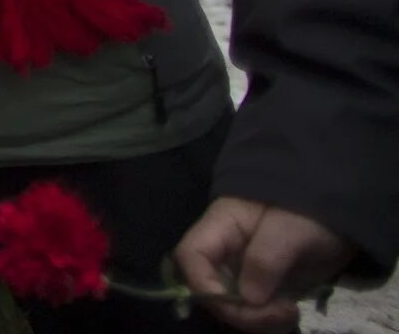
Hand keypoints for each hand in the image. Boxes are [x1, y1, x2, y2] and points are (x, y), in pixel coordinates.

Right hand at [176, 197, 354, 330]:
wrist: (340, 214)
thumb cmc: (310, 211)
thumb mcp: (289, 231)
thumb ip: (265, 260)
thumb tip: (248, 298)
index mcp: (221, 227)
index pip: (191, 256)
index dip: (203, 284)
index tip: (240, 304)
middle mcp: (225, 252)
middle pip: (209, 288)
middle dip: (239, 310)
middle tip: (280, 314)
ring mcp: (244, 271)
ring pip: (231, 305)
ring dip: (256, 320)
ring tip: (290, 313)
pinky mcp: (263, 286)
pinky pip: (253, 310)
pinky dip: (268, 320)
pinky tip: (291, 313)